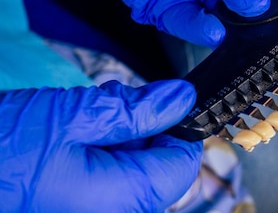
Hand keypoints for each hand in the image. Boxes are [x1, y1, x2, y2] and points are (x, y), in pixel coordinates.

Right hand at [0, 80, 202, 212]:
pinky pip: (108, 175)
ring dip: (123, 131)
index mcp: (117, 202)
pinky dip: (104, 145)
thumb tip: (182, 99)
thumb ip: (135, 110)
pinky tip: (82, 124)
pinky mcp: (76, 203)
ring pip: (133, 167)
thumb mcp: (73, 116)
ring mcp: (92, 210)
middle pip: (157, 166)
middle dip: (145, 125)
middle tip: (116, 99)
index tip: (167, 98)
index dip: (180, 128)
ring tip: (92, 109)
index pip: (181, 166)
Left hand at [33, 0, 277, 47]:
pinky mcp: (166, 4)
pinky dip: (202, 30)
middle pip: (255, 0)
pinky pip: (189, 23)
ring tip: (243, 28)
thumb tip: (257, 0)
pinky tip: (213, 30)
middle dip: (264, 14)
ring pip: (225, 18)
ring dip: (236, 27)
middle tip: (273, 23)